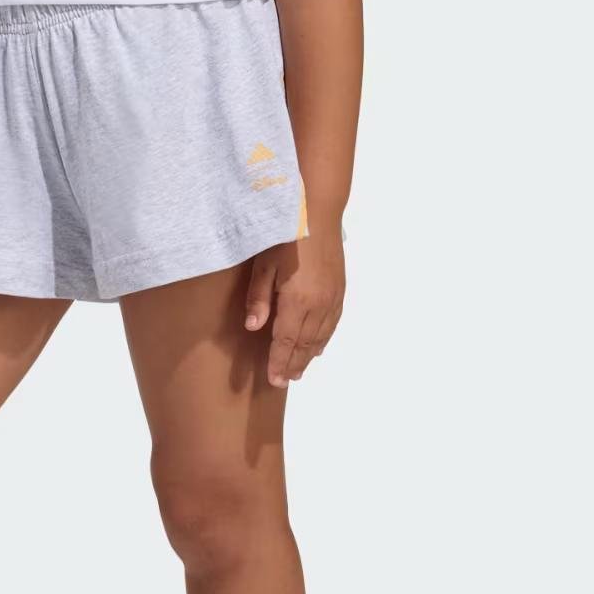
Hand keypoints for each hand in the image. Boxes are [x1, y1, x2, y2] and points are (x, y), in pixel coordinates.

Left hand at [243, 226, 344, 387]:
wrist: (317, 212)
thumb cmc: (283, 234)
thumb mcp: (263, 265)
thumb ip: (258, 298)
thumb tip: (253, 328)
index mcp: (297, 300)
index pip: (286, 341)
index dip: (279, 362)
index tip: (274, 380)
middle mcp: (318, 304)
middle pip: (305, 343)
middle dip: (294, 364)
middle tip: (285, 381)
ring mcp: (332, 297)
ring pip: (321, 335)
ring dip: (309, 355)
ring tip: (298, 370)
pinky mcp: (340, 289)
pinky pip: (333, 322)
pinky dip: (324, 338)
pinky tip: (317, 346)